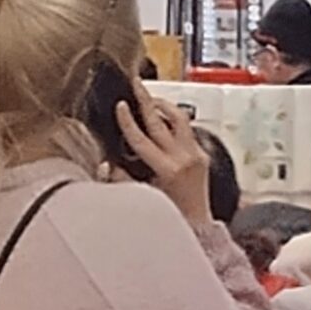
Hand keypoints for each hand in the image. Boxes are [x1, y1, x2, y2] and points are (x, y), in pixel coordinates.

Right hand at [115, 90, 213, 228]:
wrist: (198, 226)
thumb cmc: (172, 216)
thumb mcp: (143, 197)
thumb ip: (123, 180)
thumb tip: (108, 164)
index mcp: (168, 169)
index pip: (142, 138)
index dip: (128, 120)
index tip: (120, 105)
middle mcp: (185, 158)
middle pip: (162, 120)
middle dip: (146, 99)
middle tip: (136, 83)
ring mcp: (197, 154)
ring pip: (180, 118)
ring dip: (164, 106)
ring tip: (150, 99)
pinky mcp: (202, 154)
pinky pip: (187, 130)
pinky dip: (173, 121)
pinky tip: (163, 121)